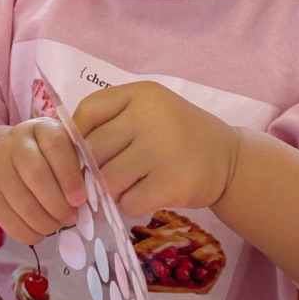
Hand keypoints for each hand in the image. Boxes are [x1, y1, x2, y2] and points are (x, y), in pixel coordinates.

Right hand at [0, 118, 85, 245]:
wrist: (5, 156)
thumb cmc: (47, 156)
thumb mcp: (64, 150)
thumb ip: (78, 168)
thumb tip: (90, 200)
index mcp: (42, 128)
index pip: (55, 146)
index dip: (69, 176)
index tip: (80, 200)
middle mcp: (15, 143)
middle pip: (35, 175)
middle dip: (57, 203)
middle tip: (71, 218)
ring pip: (21, 201)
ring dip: (44, 221)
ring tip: (57, 225)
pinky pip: (7, 219)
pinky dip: (27, 232)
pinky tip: (40, 233)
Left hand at [72, 82, 237, 217]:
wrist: (231, 160)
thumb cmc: (180, 136)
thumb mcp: (150, 112)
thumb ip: (113, 122)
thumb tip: (67, 153)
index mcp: (141, 94)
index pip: (89, 111)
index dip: (78, 135)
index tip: (85, 152)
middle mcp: (149, 116)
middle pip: (93, 150)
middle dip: (94, 170)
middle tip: (109, 177)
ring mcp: (161, 149)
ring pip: (107, 179)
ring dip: (112, 190)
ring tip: (131, 185)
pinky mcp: (171, 182)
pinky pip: (128, 202)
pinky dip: (131, 205)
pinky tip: (147, 195)